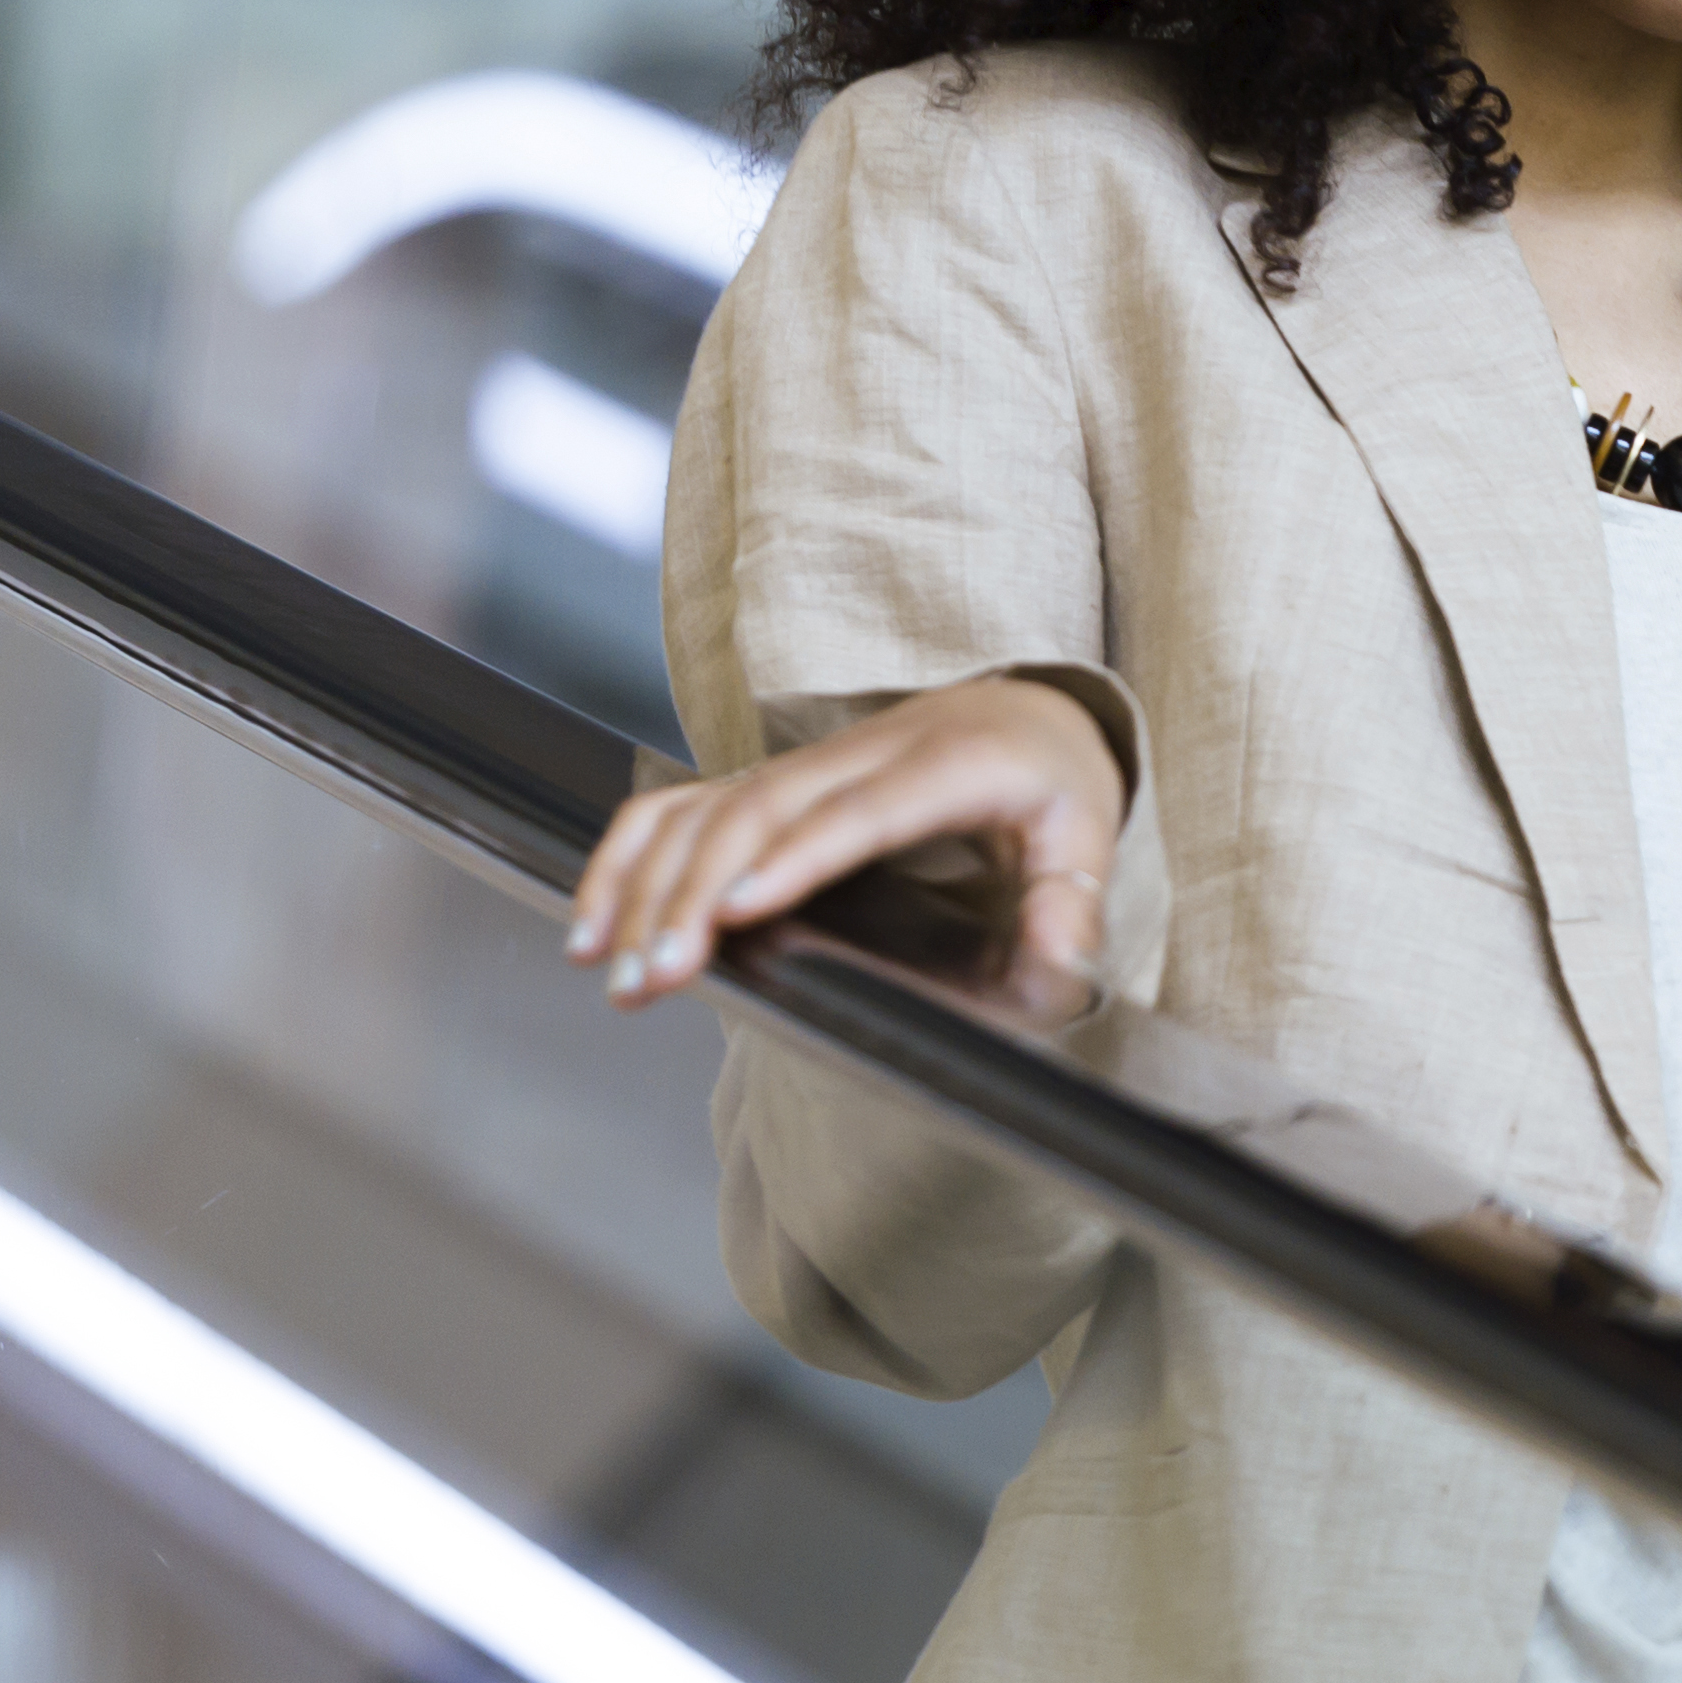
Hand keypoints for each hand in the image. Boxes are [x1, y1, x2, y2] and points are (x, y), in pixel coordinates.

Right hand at [569, 676, 1128, 1025]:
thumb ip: (1072, 907)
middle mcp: (865, 753)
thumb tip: (1059, 974)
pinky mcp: (771, 780)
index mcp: (952, 765)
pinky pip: (682, 804)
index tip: (736, 908)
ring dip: (645, 881)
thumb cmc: (1053, 782)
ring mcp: (808, 762)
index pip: (861, 813)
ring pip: (707, 806)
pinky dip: (629, 854)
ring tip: (606, 963)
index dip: (795, 857)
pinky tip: (594, 919)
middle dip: (692, 891)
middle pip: (760, 811)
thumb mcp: (1087, 836)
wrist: (1028, 708)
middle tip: (653, 974)